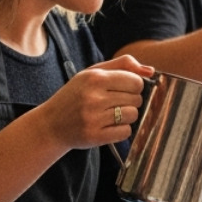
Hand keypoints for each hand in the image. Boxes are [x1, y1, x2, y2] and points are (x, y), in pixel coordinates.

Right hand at [39, 54, 154, 150]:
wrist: (51, 124)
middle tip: (115, 103)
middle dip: (130, 101)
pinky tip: (108, 126)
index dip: (135, 86)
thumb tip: (150, 70)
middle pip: (137, 99)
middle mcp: (93, 97)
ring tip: (111, 114)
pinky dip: (121, 130)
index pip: (136, 81)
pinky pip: (125, 132)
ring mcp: (93, 118)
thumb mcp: (92, 73)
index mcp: (94, 78)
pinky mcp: (94, 136)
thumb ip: (122, 65)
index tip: (125, 89)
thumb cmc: (76, 95)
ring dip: (127, 116)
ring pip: (133, 115)